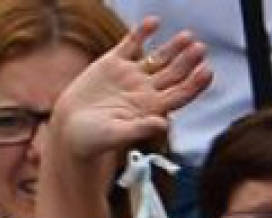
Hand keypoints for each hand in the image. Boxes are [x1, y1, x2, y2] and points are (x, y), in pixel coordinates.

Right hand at [51, 16, 211, 160]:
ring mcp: (131, 75)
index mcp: (151, 108)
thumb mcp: (114, 136)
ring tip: (186, 37)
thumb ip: (139, 129)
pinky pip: (132, 43)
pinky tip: (152, 23)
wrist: (65, 130)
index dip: (195, 83)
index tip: (206, 71)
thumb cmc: (90, 140)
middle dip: (188, 61)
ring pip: (159, 57)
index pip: (181, 93)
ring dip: (174, 47)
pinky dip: (142, 32)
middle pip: (175, 72)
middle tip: (198, 49)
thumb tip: (164, 124)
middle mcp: (146, 90)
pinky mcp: (114, 63)